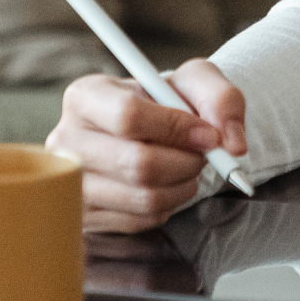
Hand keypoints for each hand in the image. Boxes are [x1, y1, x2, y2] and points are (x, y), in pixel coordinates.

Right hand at [47, 58, 246, 232]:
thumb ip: (221, 99)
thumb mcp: (196, 81)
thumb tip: (232, 143)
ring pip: (144, 196)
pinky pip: (141, 220)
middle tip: (202, 153)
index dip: (177, 128)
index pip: (128, 116)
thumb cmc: (168, 101)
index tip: (208, 134)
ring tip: (187, 166)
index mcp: (86, 96)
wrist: (153, 130)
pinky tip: (168, 184)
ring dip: (183, 185)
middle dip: (186, 161)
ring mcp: (72, 183)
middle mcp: (67, 140)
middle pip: (138, 163)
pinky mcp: (86, 216)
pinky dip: (169, 204)